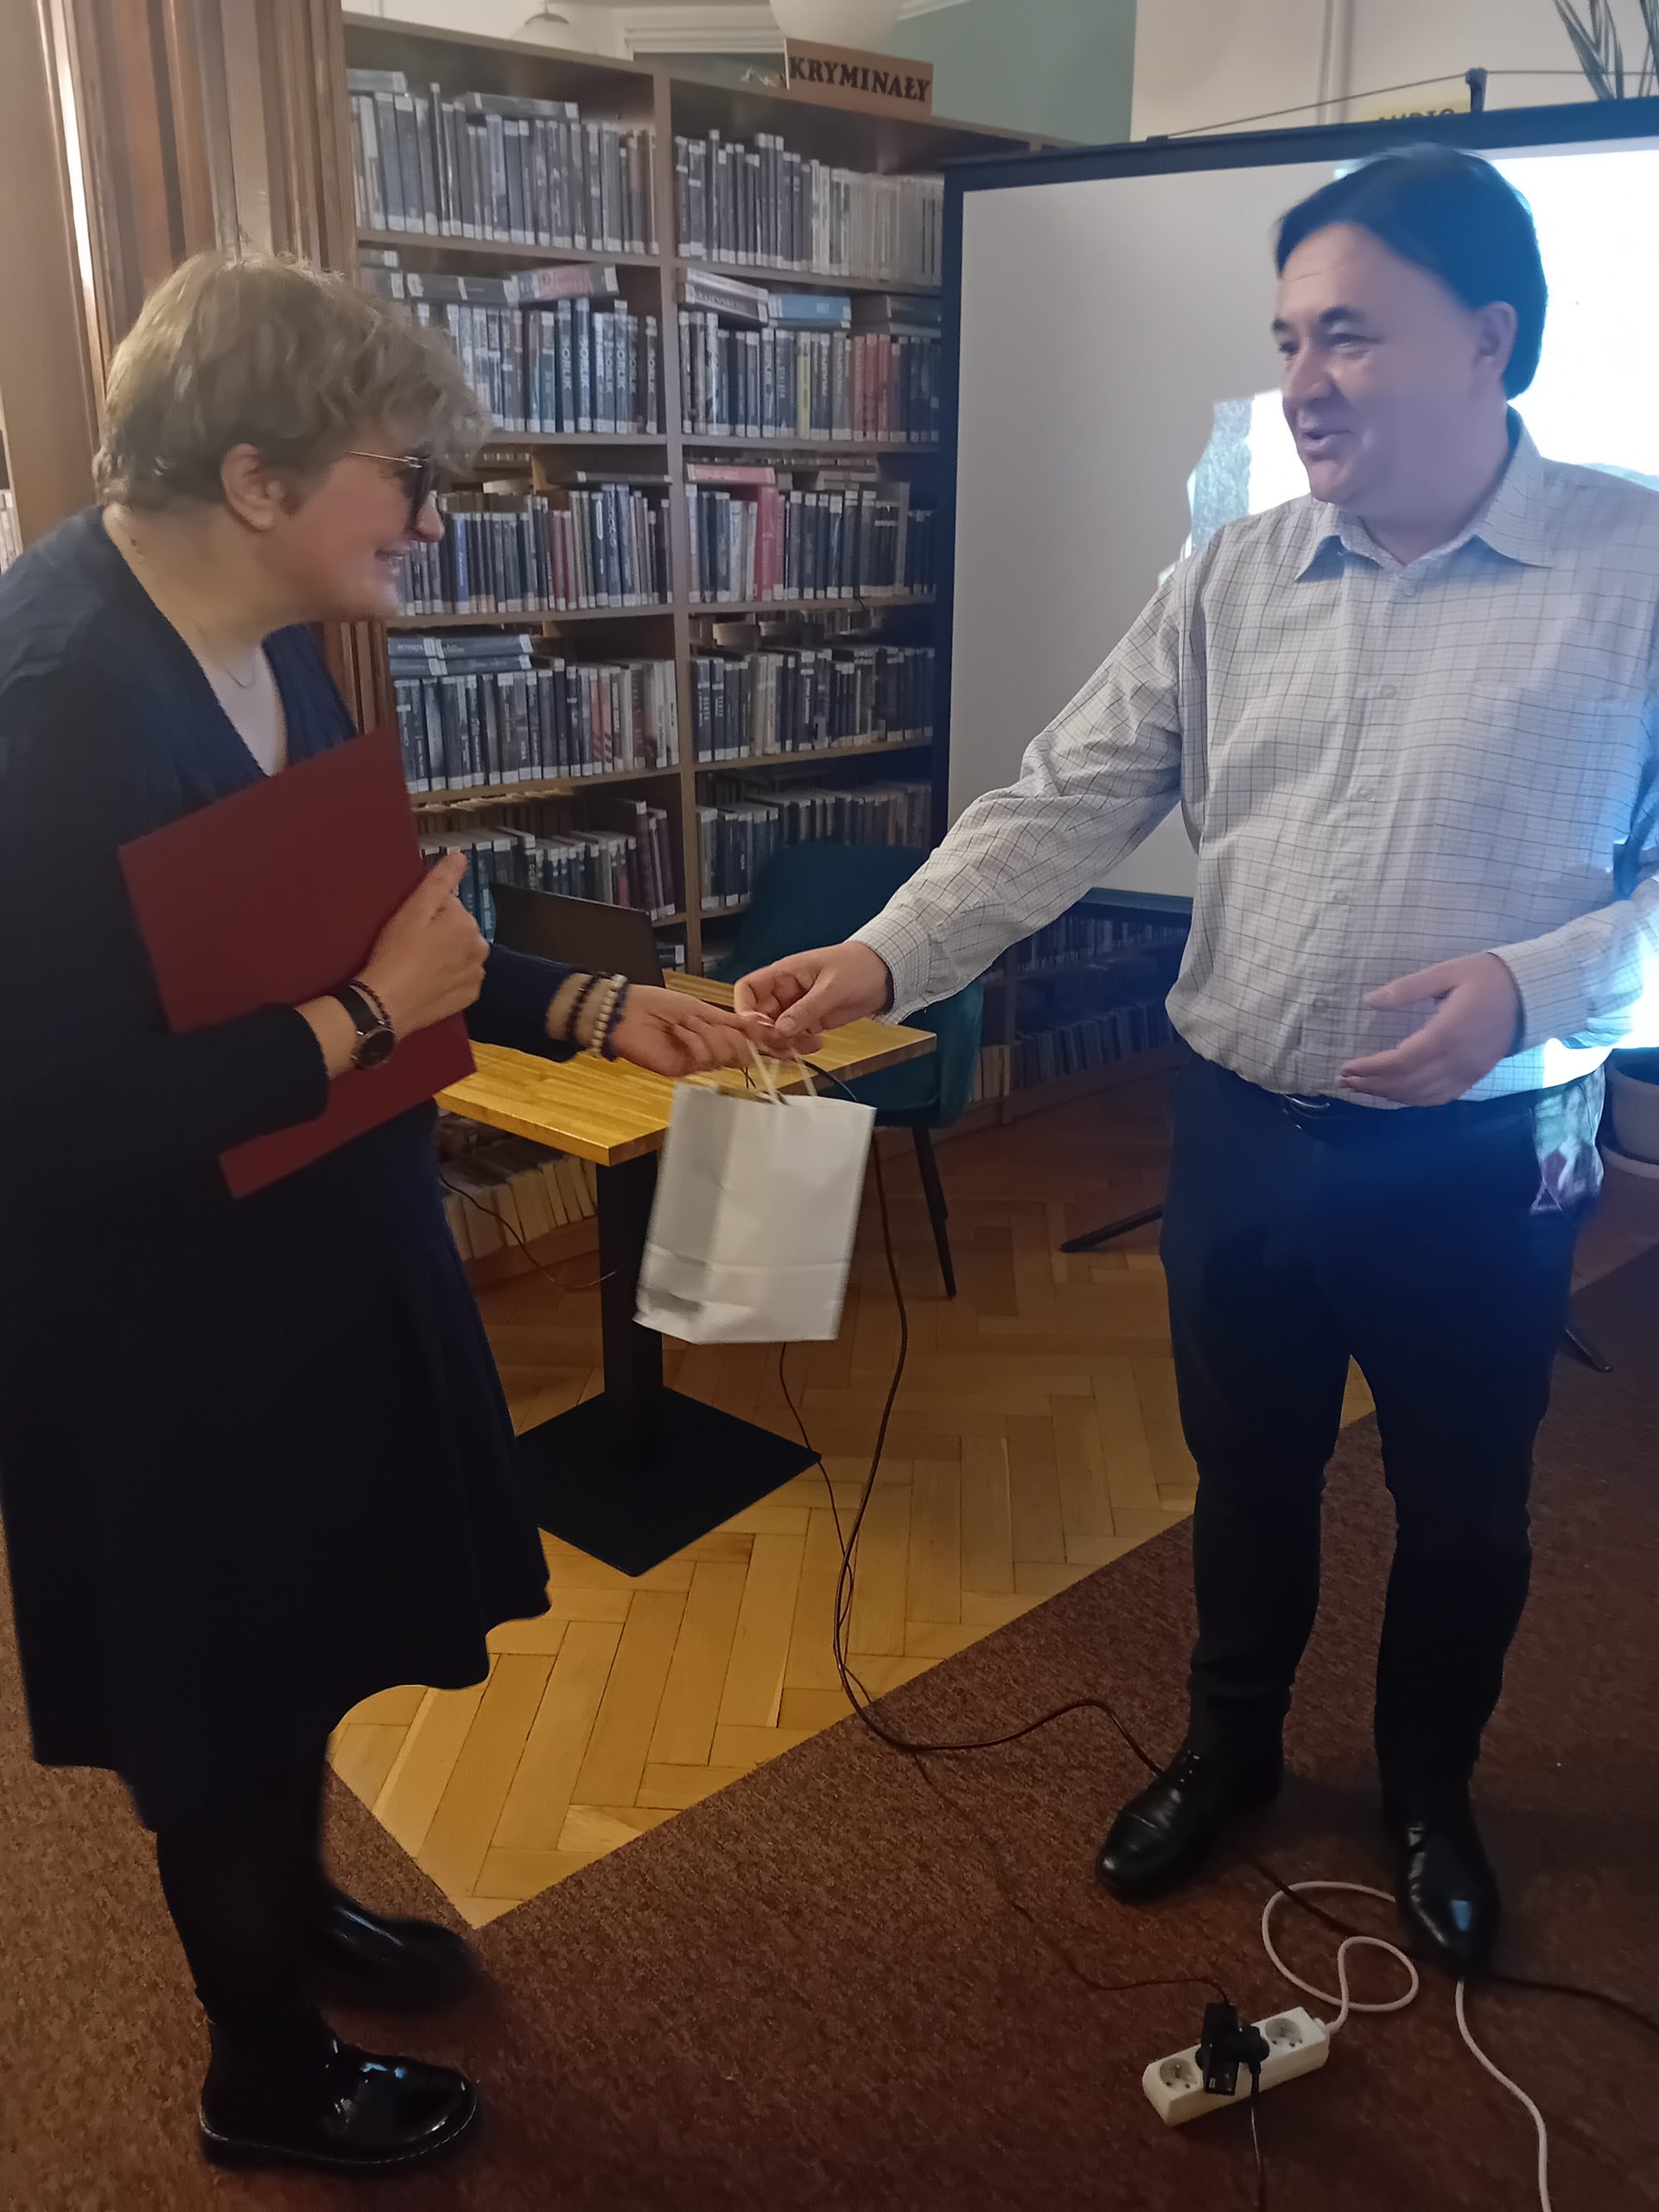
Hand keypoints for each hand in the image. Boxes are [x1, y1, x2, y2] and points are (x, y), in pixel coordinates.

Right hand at [359, 851, 487, 1037]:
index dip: (428, 913)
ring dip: (446, 955)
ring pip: (461, 954)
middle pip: (458, 930)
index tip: (410, 926)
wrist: (387, 1003)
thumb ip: (440, 881)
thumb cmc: (396, 952)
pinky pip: (461, 978)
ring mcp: (476, 975)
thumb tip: (460, 856)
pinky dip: (448, 978)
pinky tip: (428, 981)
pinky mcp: (469, 997)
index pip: (450, 905)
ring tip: (418, 964)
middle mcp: (481, 948)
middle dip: (440, 933)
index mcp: (468, 923)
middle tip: (411, 945)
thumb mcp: (413, 910)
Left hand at [609, 986, 772, 1078]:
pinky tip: (680, 1031)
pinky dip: (695, 1042)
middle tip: (716, 1023)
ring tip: (688, 1022)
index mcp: (713, 1032)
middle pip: (739, 1054)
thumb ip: (729, 1021)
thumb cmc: (658, 1003)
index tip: (779, 1040)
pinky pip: (702, 1059)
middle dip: (733, 1037)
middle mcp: (707, 1049)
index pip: (743, 1042)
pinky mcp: (681, 1070)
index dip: (759, 1042)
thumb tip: (760, 1026)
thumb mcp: (700, 1007)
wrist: (626, 1013)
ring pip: (723, 1057)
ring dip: (709, 1036)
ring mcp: (695, 1061)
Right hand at [732, 941, 892, 1052]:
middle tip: (783, 1046)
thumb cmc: (858, 966)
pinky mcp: (810, 1022)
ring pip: (775, 1032)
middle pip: (758, 1017)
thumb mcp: (831, 987)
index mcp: (783, 974)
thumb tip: (780, 1030)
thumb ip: (805, 1009)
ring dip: (784, 1044)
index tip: (756, 1028)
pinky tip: (815, 1044)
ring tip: (804, 1046)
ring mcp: (796, 1009)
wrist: (886, 974)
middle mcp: (785, 992)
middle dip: (767, 1035)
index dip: (745, 1009)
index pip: (748, 989)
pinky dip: (799, 1047)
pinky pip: (794, 1038)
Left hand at [1339, 954, 1520, 1105]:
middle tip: (1343, 1080)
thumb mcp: (1447, 972)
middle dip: (1373, 1084)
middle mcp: (1458, 1060)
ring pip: (1422, 1095)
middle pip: (1408, 1083)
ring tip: (1362, 1088)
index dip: (1372, 1068)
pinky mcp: (1474, 1077)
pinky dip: (1414, 1100)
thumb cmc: (1487, 977)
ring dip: (1389, 1095)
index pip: (1402, 1061)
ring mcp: (1468, 1072)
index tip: (1347, 1067)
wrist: (1531, 994)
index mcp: (1449, 1033)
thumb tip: (1370, 1000)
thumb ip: (1408, 988)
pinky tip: (1395, 1094)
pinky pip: (1440, 1097)